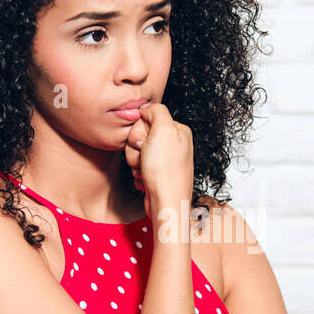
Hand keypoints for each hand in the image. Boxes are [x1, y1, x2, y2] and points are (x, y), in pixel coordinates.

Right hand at [123, 102, 192, 217]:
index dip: (140, 131)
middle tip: (146, 157)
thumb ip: (157, 110)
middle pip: (139, 135)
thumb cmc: (166, 171)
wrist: (166, 203)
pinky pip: (137, 167)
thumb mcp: (164, 130)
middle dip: (136, 148)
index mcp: (178, 130)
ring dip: (136, 162)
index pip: (147, 118)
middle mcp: (173, 144)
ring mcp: (165, 160)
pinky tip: (147, 180)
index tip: (145, 142)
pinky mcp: (156, 174)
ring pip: (136, 152)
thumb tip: (147, 109)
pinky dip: (138, 174)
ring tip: (147, 171)